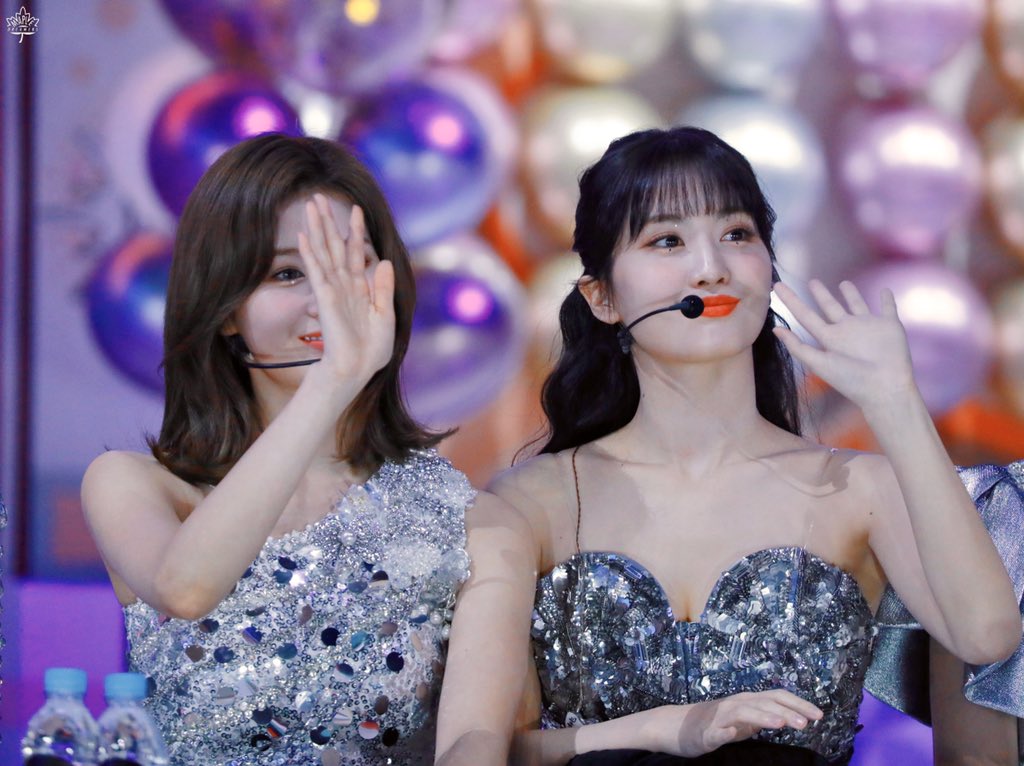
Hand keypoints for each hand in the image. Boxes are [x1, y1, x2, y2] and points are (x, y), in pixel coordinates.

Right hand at [296, 194, 395, 391]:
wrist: (358, 369)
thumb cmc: (371, 349)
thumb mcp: (386, 315)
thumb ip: (383, 288)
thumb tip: (384, 260)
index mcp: (360, 288)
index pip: (356, 252)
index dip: (355, 231)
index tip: (355, 210)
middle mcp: (344, 285)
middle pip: (335, 246)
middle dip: (328, 221)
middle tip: (319, 197)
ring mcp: (333, 289)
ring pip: (324, 252)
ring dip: (317, 228)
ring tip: (311, 205)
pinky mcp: (325, 298)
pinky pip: (317, 270)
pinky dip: (311, 252)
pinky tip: (305, 234)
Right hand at [650, 690, 822, 756]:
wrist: (679, 726)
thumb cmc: (717, 722)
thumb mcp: (746, 719)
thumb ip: (766, 717)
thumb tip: (794, 717)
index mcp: (748, 701)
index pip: (777, 697)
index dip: (798, 703)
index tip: (819, 715)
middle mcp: (736, 704)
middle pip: (764, 703)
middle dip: (786, 712)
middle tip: (806, 723)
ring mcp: (720, 717)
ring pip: (742, 713)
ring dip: (761, 718)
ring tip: (779, 725)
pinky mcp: (706, 732)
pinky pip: (716, 731)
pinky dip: (724, 732)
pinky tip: (733, 734)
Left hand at [772, 280, 916, 411]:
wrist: (885, 388)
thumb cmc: (851, 380)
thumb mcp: (819, 363)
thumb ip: (798, 347)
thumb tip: (775, 330)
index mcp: (828, 338)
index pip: (805, 315)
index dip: (792, 301)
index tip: (778, 287)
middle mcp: (846, 330)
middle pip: (830, 307)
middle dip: (821, 294)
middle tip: (812, 281)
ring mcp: (867, 327)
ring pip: (857, 304)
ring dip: (852, 294)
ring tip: (844, 283)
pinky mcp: (889, 326)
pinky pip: (888, 308)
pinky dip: (888, 300)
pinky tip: (885, 291)